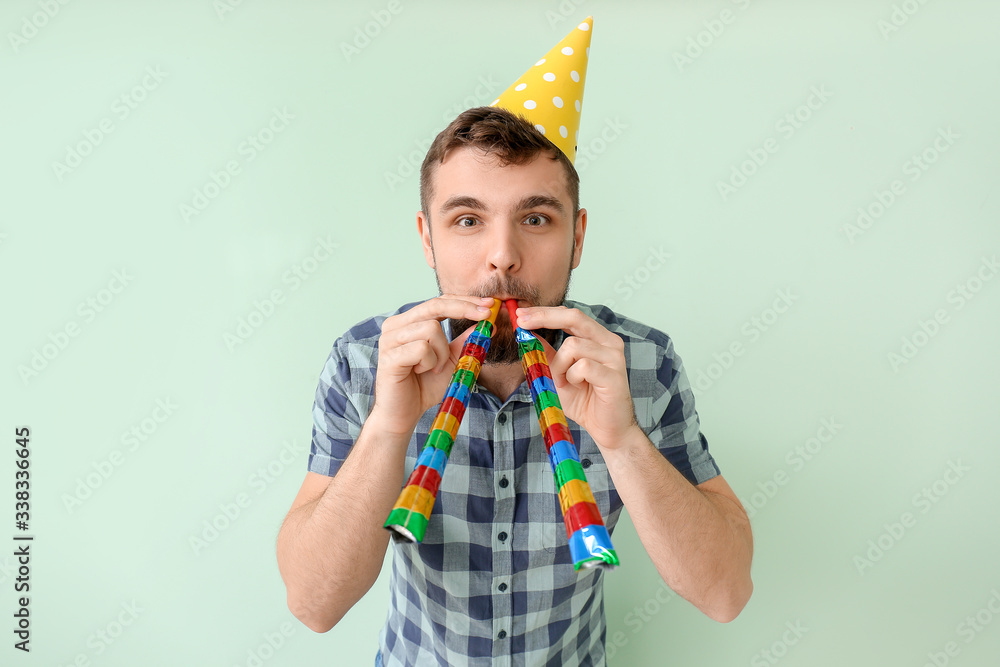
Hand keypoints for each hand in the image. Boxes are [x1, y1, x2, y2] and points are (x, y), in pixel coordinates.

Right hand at [371, 294, 496, 436]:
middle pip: (434, 305)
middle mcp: (395, 326)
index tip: (489, 304)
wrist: (405, 414)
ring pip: (431, 329)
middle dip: (464, 309)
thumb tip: (488, 324)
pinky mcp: (388, 356)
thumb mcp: (452, 360)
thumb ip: (465, 341)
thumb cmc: (425, 386)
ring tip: (434, 368)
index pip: (438, 302)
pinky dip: (430, 362)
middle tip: (485, 316)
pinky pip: (422, 349)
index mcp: (408, 322)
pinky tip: (421, 372)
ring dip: (442, 352)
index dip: (464, 300)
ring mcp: (389, 340)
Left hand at [515, 305, 638, 450]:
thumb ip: (546, 352)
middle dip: (544, 317)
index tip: (520, 314)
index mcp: (597, 338)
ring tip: (566, 382)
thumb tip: (527, 333)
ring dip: (559, 366)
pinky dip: (572, 377)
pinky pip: (582, 366)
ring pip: (573, 345)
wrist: (607, 429)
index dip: (544, 312)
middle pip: (574, 317)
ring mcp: (614, 357)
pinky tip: (578, 387)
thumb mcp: (557, 373)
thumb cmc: (584, 401)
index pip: (569, 315)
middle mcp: (608, 342)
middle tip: (522, 322)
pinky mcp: (614, 374)